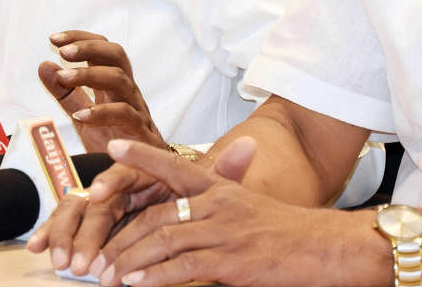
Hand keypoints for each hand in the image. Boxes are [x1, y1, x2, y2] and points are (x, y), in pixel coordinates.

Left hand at [38, 30, 164, 151]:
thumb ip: (65, 92)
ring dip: (90, 74)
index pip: (102, 49)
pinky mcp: (141, 132)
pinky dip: (101, 112)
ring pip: (120, 80)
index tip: (54, 39)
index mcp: (114, 84)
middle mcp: (127, 91)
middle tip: (63, 51)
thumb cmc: (117, 141)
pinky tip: (79, 115)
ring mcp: (136, 109)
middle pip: (116, 55)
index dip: (81, 38)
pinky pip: (125, 114)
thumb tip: (44, 64)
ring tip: (64, 77)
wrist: (146, 176)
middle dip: (89, 47)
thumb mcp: (84, 116)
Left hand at [38, 137, 373, 286]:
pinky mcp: (232, 260)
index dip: (141, 156)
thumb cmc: (286, 232)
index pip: (173, 166)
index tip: (112, 149)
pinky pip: (183, 267)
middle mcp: (218, 203)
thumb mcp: (247, 207)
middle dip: (121, 236)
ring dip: (129, 260)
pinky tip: (137, 284)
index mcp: (220, 187)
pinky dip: (155, 277)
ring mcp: (224, 231)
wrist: (326, 247)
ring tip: (106, 275)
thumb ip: (213, 207)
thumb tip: (180, 215)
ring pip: (163, 241)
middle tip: (95, 254)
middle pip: (156, 214)